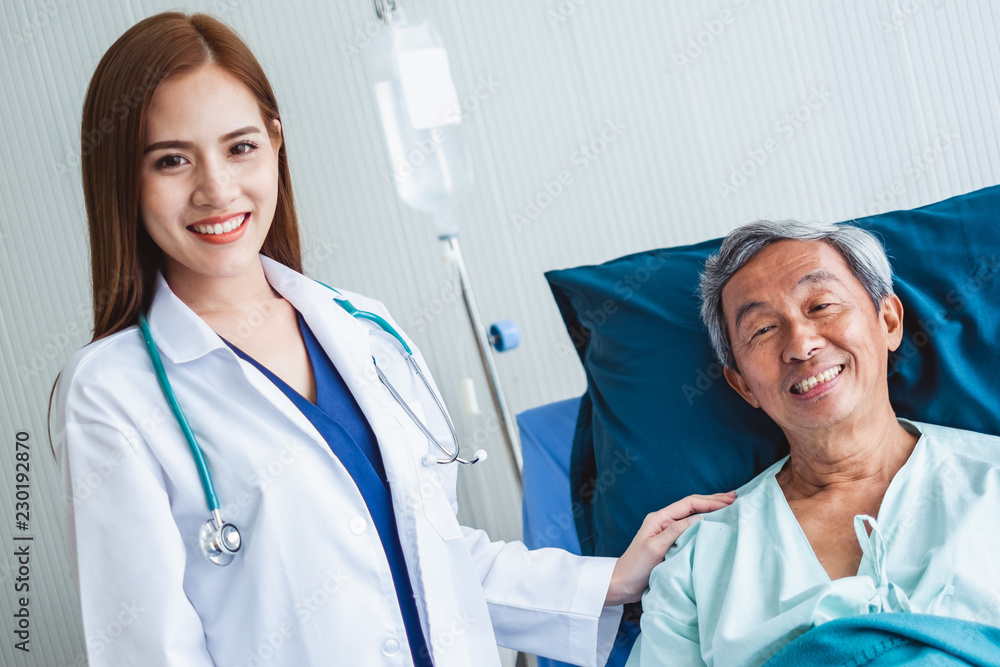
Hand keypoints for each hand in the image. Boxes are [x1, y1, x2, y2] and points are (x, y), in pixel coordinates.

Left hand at [604, 491, 736, 605]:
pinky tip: (716, 526)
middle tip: (736, 498)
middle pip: (692, 506)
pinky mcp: (671, 543)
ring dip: (711, 511)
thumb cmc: (636, 567)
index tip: (729, 502)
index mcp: (659, 518)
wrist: (622, 584)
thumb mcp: (655, 548)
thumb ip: (675, 531)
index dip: (710, 501)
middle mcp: (664, 521)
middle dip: (714, 501)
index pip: (689, 504)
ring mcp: (668, 532)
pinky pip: (692, 529)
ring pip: (693, 516)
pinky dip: (705, 525)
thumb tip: (699, 518)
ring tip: (730, 506)